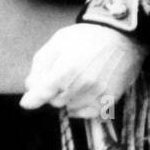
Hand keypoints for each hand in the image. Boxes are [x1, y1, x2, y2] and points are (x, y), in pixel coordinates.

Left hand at [20, 24, 145, 118]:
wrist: (122, 36)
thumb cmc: (87, 36)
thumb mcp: (58, 41)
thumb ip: (40, 65)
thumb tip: (31, 88)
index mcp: (66, 69)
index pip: (42, 94)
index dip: (32, 99)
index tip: (27, 102)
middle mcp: (81, 85)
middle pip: (54, 102)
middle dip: (54, 92)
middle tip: (63, 75)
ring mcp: (96, 95)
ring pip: (70, 108)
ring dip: (68, 98)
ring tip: (77, 80)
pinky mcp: (109, 101)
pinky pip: (87, 113)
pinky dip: (82, 106)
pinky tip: (84, 92)